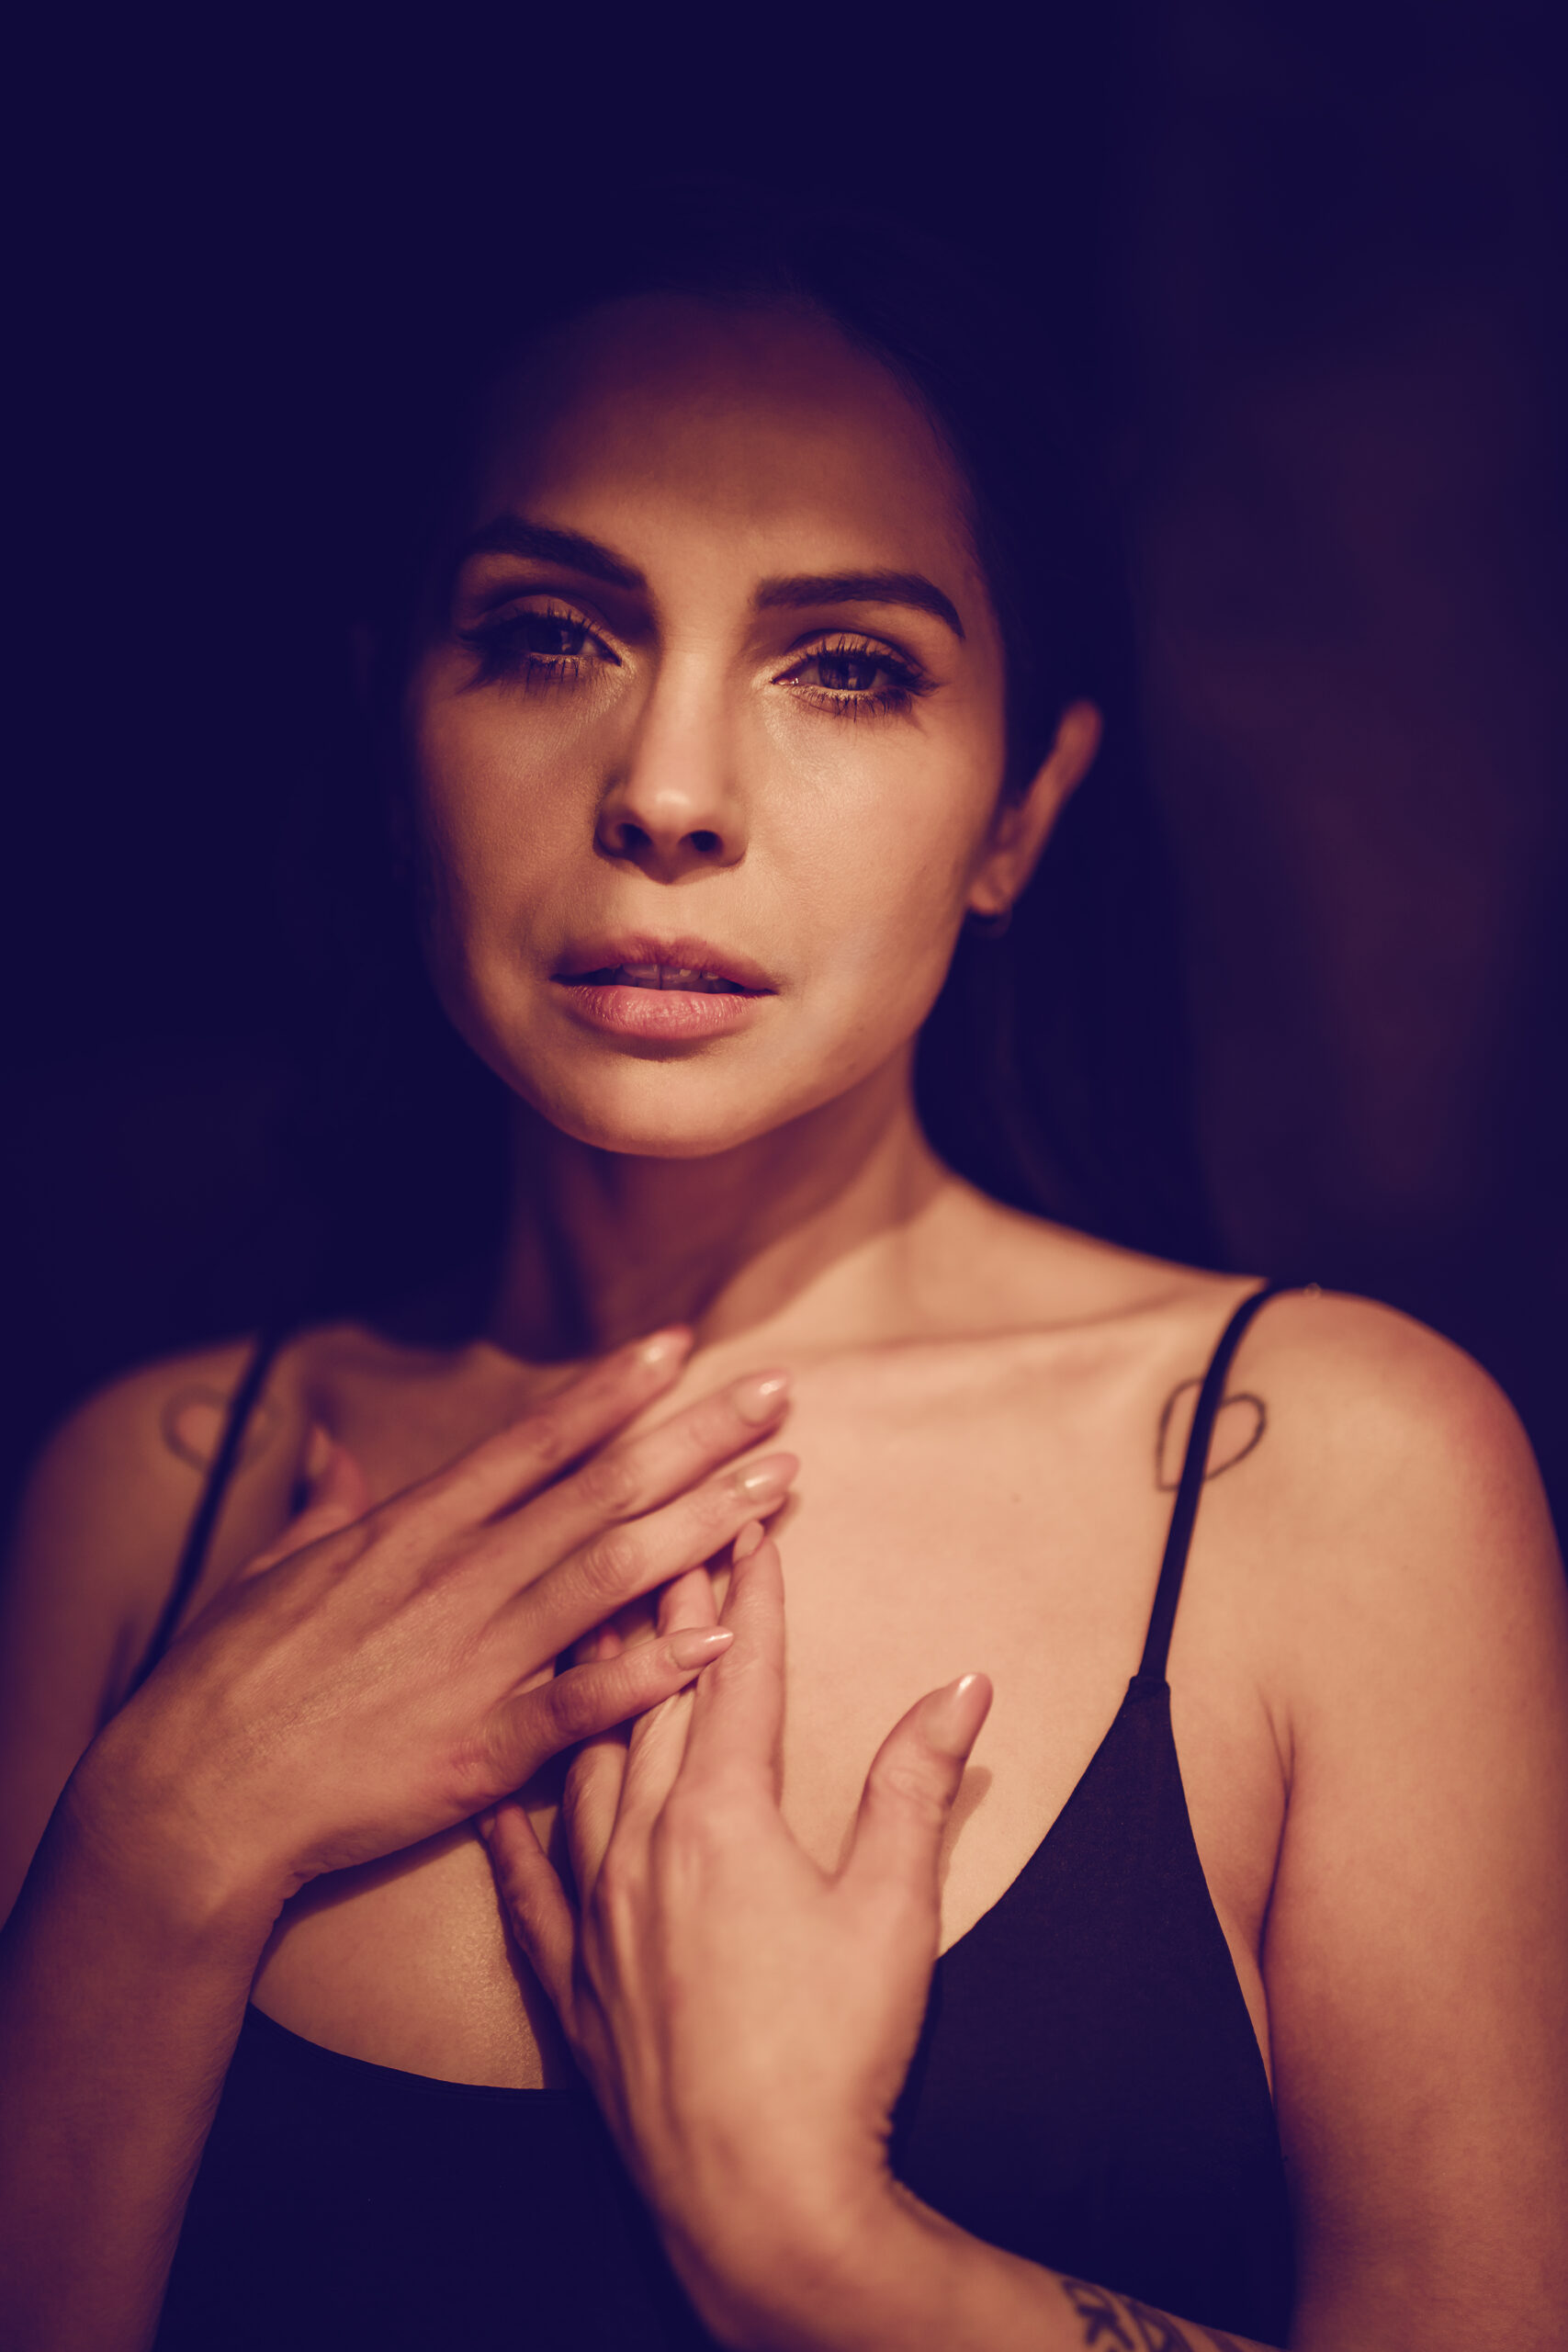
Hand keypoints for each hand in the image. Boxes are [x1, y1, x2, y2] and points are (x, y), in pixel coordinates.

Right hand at [70, 1333, 795, 1940]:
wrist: (191, 1798)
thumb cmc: (226, 1684)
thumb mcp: (273, 1573)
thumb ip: (327, 1511)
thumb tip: (339, 1454)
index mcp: (414, 1531)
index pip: (534, 1442)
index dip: (612, 1391)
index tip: (680, 1345)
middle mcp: (457, 1578)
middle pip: (598, 1490)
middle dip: (695, 1439)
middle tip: (777, 1396)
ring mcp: (474, 1659)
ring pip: (609, 1574)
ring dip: (702, 1526)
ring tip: (777, 1489)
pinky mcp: (479, 1746)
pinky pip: (582, 1700)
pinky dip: (650, 1670)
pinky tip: (719, 1638)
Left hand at [480, 1526, 990, 2339]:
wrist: (759, 2201)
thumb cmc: (836, 2056)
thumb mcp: (895, 1911)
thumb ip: (916, 1786)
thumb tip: (963, 1686)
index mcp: (723, 1818)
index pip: (736, 1673)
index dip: (748, 1592)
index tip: (749, 1520)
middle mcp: (641, 1845)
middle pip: (650, 1698)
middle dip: (667, 1608)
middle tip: (670, 1531)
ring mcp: (594, 1912)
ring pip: (582, 1766)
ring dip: (594, 1690)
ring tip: (594, 1628)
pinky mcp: (568, 1978)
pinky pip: (522, 1879)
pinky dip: (515, 1819)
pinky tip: (502, 1787)